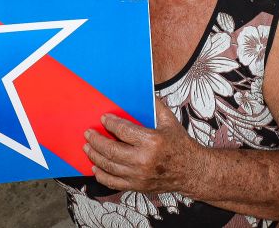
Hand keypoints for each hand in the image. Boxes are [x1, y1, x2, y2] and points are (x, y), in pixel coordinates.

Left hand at [83, 99, 204, 193]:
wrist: (191, 171)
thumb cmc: (180, 145)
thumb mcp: (170, 121)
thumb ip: (155, 106)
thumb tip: (144, 92)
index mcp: (152, 141)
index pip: (124, 130)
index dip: (111, 123)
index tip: (103, 119)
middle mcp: (144, 159)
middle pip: (111, 150)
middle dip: (96, 140)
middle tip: (88, 134)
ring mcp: (139, 175)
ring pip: (109, 166)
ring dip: (95, 156)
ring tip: (87, 147)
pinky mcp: (138, 186)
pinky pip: (114, 182)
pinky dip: (102, 175)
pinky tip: (95, 167)